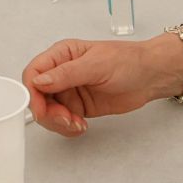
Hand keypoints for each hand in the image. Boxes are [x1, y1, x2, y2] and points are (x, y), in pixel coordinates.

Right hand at [24, 36, 173, 136]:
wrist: (150, 76)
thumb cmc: (128, 61)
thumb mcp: (96, 64)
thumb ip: (66, 74)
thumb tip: (39, 81)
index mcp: (62, 55)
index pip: (34, 73)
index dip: (32, 93)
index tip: (41, 108)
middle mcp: (62, 73)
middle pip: (38, 96)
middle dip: (47, 112)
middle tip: (65, 120)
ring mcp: (70, 91)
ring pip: (49, 111)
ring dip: (58, 123)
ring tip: (76, 123)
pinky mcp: (78, 106)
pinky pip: (63, 121)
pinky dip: (68, 127)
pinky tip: (81, 126)